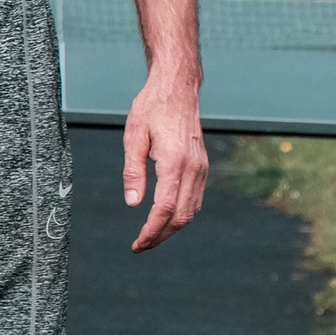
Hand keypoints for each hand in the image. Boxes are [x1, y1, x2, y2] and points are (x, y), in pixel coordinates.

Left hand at [122, 72, 207, 251]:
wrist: (177, 88)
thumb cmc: (152, 107)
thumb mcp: (134, 136)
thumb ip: (133, 172)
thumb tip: (133, 203)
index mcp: (174, 161)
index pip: (165, 208)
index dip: (151, 231)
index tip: (137, 244)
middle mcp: (193, 168)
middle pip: (181, 216)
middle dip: (161, 236)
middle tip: (140, 246)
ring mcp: (201, 167)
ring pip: (192, 211)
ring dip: (172, 228)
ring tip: (150, 236)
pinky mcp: (202, 166)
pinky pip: (196, 199)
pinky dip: (182, 214)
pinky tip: (166, 217)